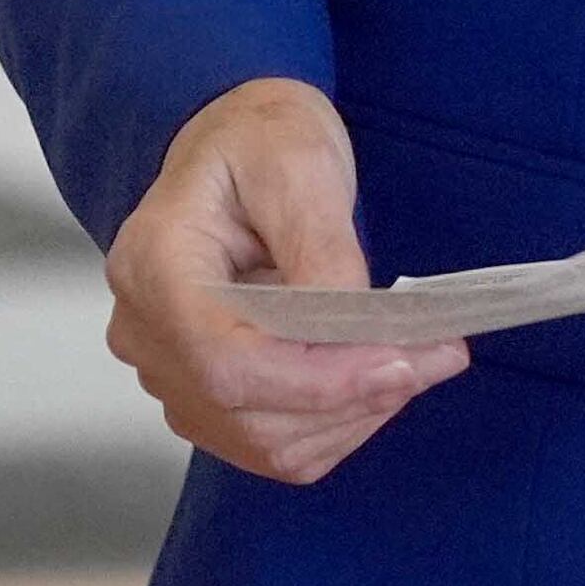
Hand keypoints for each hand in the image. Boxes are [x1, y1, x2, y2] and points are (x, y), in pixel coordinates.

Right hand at [101, 77, 469, 482]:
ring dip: (351, 417)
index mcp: (153, 264)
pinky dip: (333, 425)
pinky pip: (271, 442)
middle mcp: (146, 332)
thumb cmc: (257, 142)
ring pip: (264, 442)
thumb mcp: (298, 164)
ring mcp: (169, 372)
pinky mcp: (203, 396)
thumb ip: (322, 247)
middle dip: (352, 397)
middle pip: (247, 413)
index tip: (399, 364)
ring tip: (418, 362)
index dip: (315, 381)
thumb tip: (354, 326)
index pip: (225, 363)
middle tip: (437, 356)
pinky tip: (374, 379)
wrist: (237, 149)